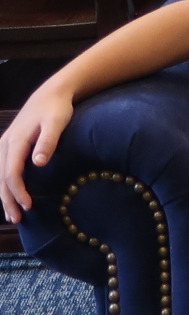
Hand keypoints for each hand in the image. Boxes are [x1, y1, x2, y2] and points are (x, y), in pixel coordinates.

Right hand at [0, 89, 75, 223]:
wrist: (51, 94)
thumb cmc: (57, 109)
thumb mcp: (57, 122)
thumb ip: (48, 142)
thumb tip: (38, 163)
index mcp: (16, 142)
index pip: (12, 173)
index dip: (18, 191)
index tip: (29, 205)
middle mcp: (5, 145)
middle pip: (0, 178)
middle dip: (7, 200)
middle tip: (18, 219)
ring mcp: (4, 145)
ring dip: (3, 196)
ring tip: (13, 215)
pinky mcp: (8, 146)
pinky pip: (1, 170)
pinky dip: (4, 185)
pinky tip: (10, 197)